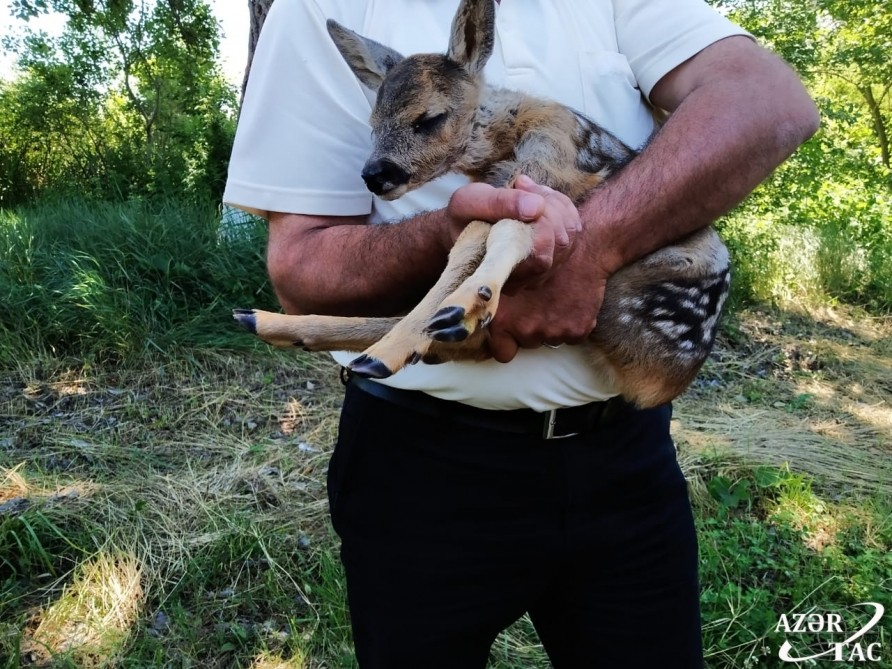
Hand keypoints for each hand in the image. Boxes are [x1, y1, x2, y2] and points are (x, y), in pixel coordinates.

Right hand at [444, 176, 581, 287]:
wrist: (464, 227)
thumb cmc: (464, 218)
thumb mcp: (468, 203)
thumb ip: (498, 203)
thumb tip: (535, 207)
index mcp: (504, 272)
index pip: (541, 256)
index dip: (540, 223)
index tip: (517, 191)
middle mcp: (527, 279)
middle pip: (561, 243)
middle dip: (547, 206)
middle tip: (520, 186)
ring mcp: (544, 269)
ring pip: (571, 234)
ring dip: (554, 203)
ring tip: (526, 189)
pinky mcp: (555, 254)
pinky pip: (574, 228)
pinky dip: (561, 204)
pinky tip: (539, 196)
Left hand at [488, 231, 609, 362]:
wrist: (584, 245)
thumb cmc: (540, 247)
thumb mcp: (503, 264)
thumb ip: (491, 293)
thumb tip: (478, 308)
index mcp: (503, 317)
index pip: (500, 351)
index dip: (505, 340)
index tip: (510, 326)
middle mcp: (526, 329)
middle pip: (526, 342)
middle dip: (528, 326)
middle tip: (535, 300)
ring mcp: (554, 332)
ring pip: (548, 338)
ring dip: (550, 323)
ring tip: (553, 297)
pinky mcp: (578, 331)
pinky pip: (570, 335)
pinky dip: (571, 322)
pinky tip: (569, 300)